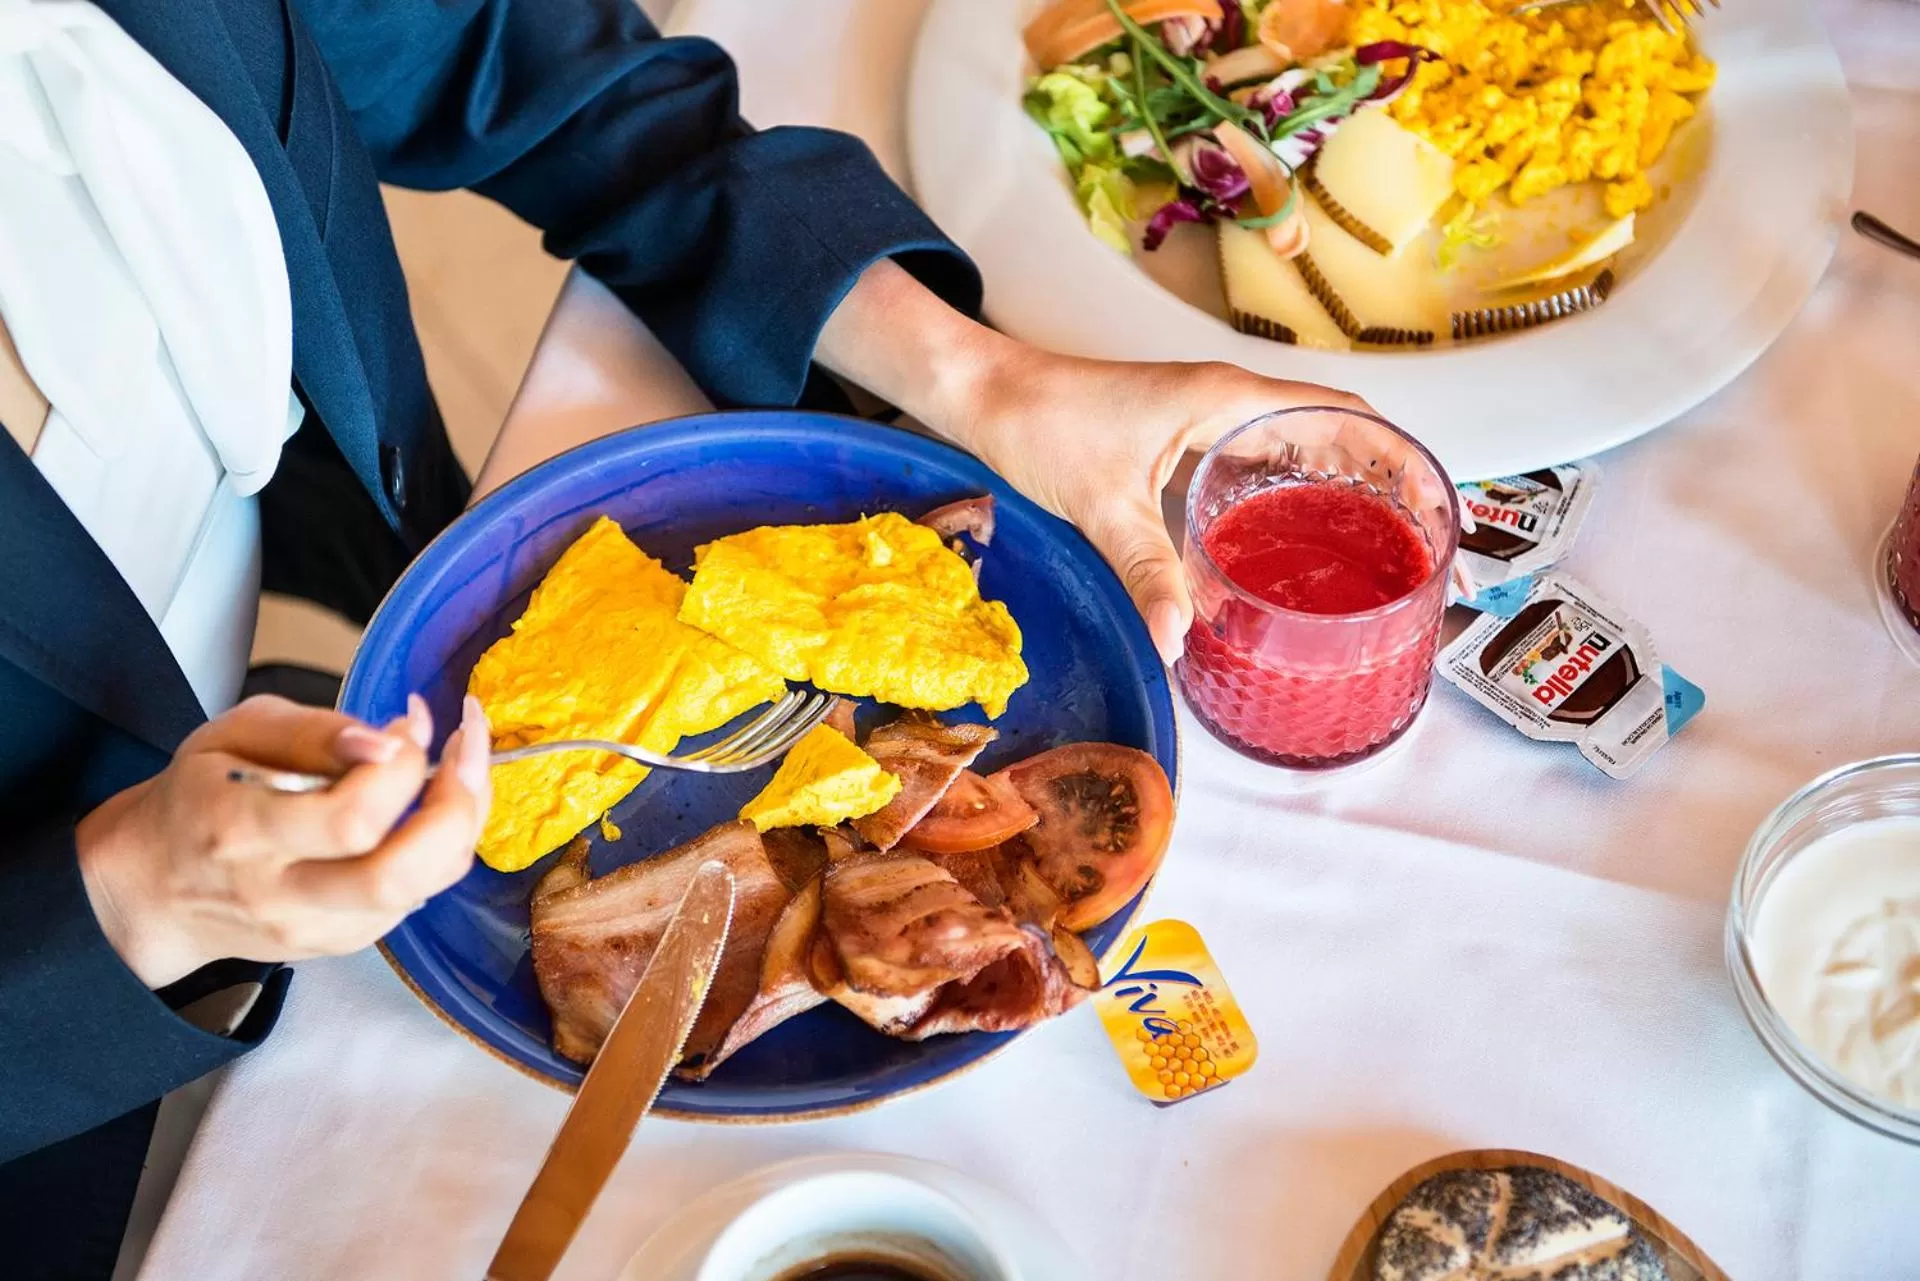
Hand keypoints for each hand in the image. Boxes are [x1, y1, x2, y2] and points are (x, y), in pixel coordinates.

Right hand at [76, 694, 492, 988]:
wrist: (158, 888)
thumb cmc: (201, 796)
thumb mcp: (233, 734)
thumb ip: (313, 732)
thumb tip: (390, 739)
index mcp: (242, 832)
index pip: (350, 817)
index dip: (402, 764)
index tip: (410, 721)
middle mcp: (281, 894)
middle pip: (396, 873)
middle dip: (456, 804)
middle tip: (465, 746)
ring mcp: (316, 928)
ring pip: (421, 889)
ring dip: (463, 821)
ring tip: (462, 767)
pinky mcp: (342, 942)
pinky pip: (418, 897)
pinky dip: (441, 847)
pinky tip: (432, 806)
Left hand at [815, 260, 1429, 660]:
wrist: (983, 393)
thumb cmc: (1037, 422)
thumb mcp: (1098, 505)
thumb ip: (1145, 571)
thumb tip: (1181, 643)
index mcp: (1227, 401)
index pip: (1345, 418)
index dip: (1399, 460)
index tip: (1435, 510)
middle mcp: (1228, 404)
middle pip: (1336, 436)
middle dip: (1385, 486)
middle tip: (1419, 552)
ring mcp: (1206, 422)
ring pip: (1299, 451)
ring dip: (1341, 492)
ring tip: (1375, 557)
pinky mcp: (1182, 444)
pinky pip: (1257, 468)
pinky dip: (1288, 500)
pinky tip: (1289, 551)